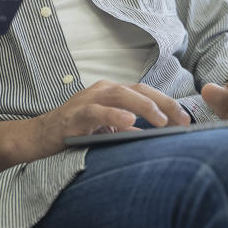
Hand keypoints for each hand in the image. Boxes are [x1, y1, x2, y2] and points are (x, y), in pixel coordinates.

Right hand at [32, 80, 190, 156]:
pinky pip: (98, 111)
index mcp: (113, 92)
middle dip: (163, 103)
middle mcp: (103, 89)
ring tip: (162, 120)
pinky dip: (115, 115)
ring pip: (121, 94)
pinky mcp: (77, 113)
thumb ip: (128, 130)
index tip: (186, 119)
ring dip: (144, 107)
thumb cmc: (76, 131)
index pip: (145, 92)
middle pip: (138, 90)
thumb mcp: (107, 130)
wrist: (41, 135)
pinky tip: (130, 122)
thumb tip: (153, 137)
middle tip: (182, 120)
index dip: (167, 102)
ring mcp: (89, 98)